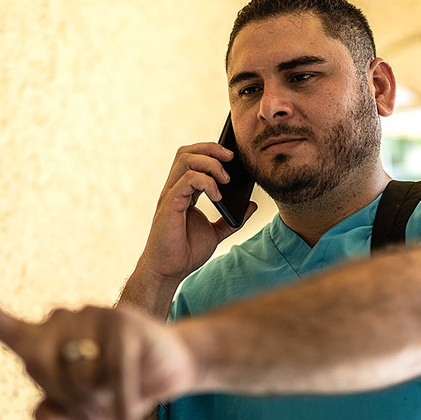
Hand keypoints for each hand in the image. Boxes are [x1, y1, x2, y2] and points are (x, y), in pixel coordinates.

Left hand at [0, 289, 196, 419]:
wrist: (172, 370)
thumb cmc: (120, 389)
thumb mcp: (85, 414)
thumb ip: (59, 414)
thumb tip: (40, 412)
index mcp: (46, 338)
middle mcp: (66, 318)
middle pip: (39, 367)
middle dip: (66, 399)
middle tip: (94, 410)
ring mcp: (96, 314)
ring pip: (77, 373)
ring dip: (98, 403)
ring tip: (118, 400)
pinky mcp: (125, 324)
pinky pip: (113, 376)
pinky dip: (121, 407)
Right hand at [138, 143, 256, 281]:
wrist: (169, 271)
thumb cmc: (186, 252)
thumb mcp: (216, 233)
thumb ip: (231, 219)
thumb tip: (250, 205)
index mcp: (183, 192)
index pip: (193, 158)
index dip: (212, 151)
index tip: (233, 157)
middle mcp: (174, 189)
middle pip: (187, 152)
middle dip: (211, 148)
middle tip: (231, 157)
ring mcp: (170, 195)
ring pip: (185, 159)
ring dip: (210, 163)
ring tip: (226, 179)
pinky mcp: (169, 205)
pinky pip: (187, 180)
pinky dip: (206, 182)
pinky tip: (218, 196)